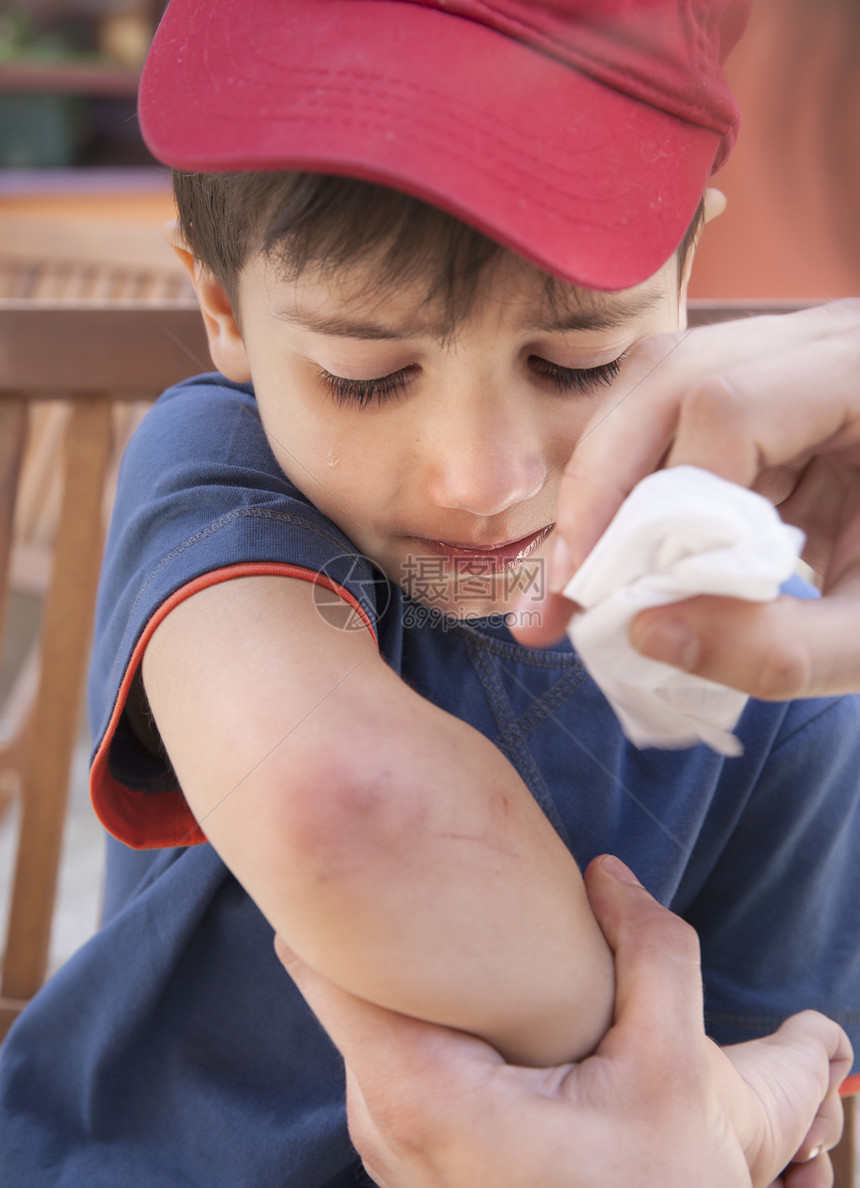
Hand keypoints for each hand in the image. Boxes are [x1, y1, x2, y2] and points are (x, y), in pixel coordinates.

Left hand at [275, 855, 851, 1187]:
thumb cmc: (663, 1170)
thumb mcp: (676, 1060)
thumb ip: (648, 948)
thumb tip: (603, 872)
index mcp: (430, 1106)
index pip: (331, 978)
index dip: (338, 905)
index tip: (365, 845)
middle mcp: (387, 1134)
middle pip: (350, 993)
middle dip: (389, 934)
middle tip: (440, 870)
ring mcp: (388, 1151)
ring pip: (370, 1023)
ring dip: (411, 978)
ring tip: (471, 939)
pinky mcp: (404, 1155)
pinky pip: (386, 1057)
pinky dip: (423, 1018)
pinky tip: (480, 1001)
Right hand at [518, 300, 859, 699]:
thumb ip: (782, 650)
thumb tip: (643, 633)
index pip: (723, 407)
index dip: (656, 503)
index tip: (622, 598)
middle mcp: (824, 342)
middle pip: (667, 377)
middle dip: (600, 489)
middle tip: (567, 591)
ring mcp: (790, 358)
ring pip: (654, 389)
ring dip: (606, 487)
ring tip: (585, 578)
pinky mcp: (766, 394)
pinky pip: (672, 422)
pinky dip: (637, 492)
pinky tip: (631, 556)